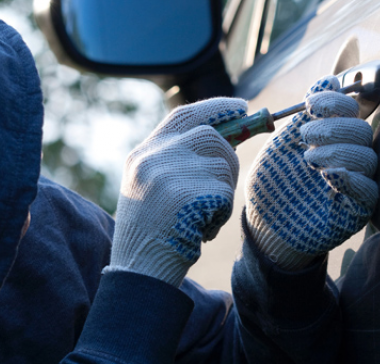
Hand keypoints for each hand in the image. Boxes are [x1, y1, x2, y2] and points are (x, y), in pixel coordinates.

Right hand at [107, 97, 247, 286]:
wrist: (139, 271)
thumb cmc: (151, 234)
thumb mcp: (152, 188)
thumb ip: (177, 161)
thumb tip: (226, 139)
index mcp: (142, 155)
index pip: (183, 116)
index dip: (215, 108)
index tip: (240, 107)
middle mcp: (153, 158)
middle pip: (210, 136)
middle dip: (228, 156)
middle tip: (227, 181)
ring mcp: (169, 173)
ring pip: (222, 164)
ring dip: (224, 191)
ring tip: (204, 216)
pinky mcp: (188, 194)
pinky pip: (225, 193)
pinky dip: (222, 214)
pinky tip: (202, 230)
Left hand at [245, 76, 377, 269]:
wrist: (264, 223)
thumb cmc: (272, 182)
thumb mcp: (281, 144)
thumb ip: (303, 116)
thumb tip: (328, 81)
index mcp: (331, 135)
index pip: (351, 108)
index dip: (337, 100)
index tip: (312, 104)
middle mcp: (348, 154)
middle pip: (362, 129)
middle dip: (333, 127)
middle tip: (306, 138)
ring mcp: (356, 181)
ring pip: (367, 156)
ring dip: (337, 151)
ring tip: (309, 160)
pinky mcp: (358, 208)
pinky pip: (370, 189)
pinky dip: (350, 178)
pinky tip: (329, 175)